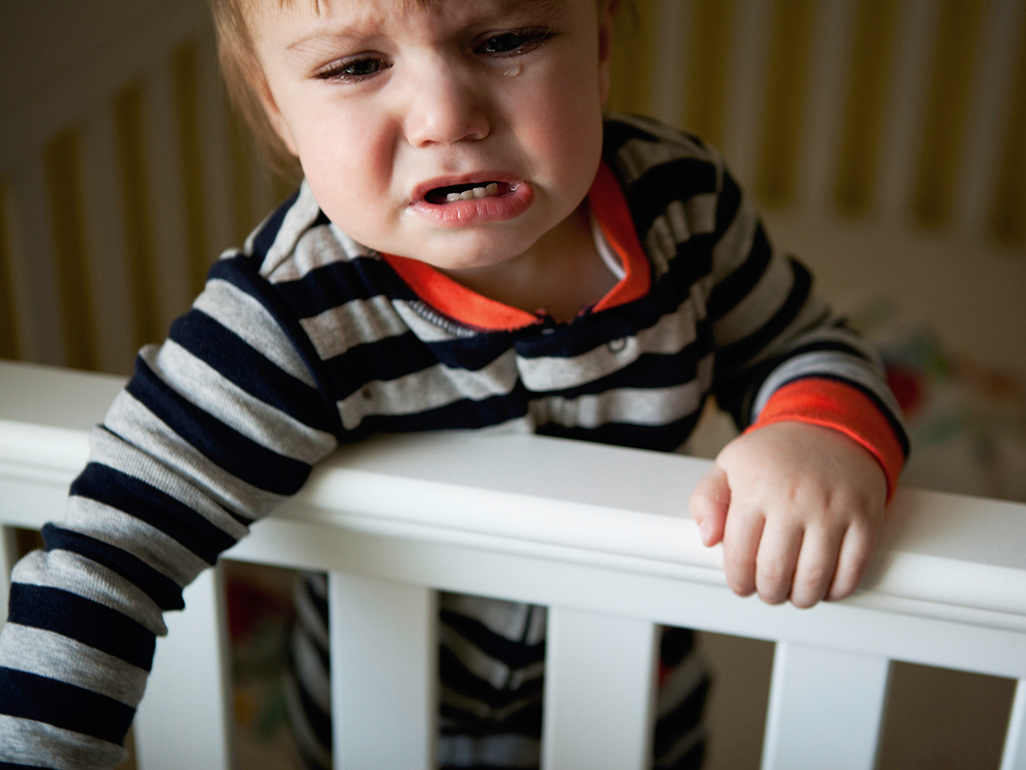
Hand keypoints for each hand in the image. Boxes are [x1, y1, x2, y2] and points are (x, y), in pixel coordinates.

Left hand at [689, 422, 886, 607]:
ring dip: (801, 598)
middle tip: (768, 591)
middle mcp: (794, 500)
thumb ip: (706, 499)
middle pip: (776, 573)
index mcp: (755, 489)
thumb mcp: (730, 464)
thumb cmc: (776, 453)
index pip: (739, 557)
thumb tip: (708, 539)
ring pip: (814, 579)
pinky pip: (853, 571)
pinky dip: (838, 590)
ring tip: (795, 592)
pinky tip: (826, 586)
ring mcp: (833, 509)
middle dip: (768, 593)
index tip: (742, 585)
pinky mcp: (865, 517)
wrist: (832, 425)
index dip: (738, 582)